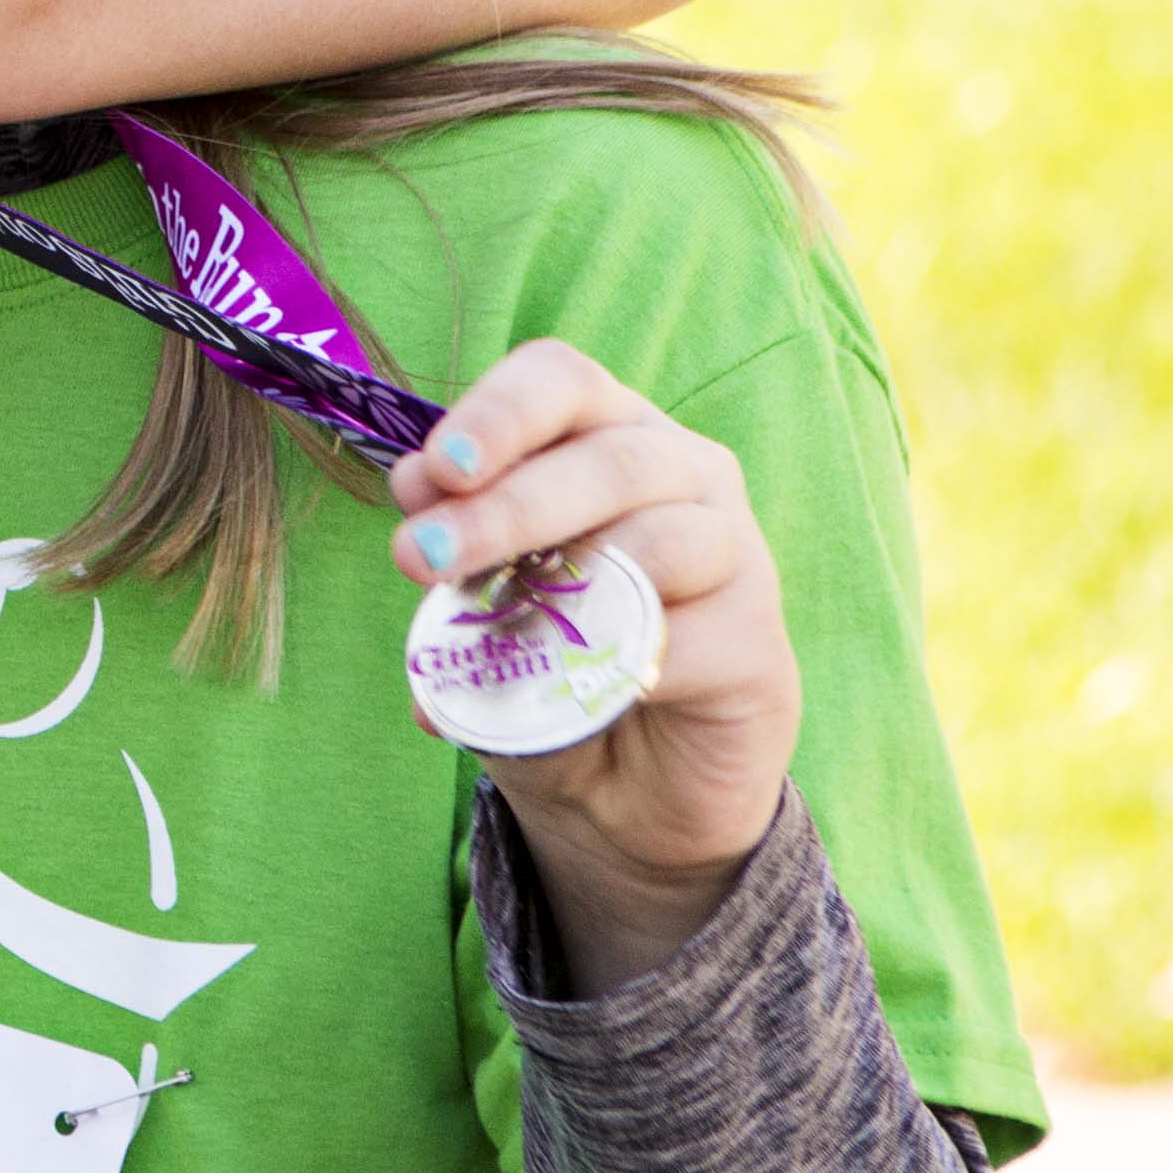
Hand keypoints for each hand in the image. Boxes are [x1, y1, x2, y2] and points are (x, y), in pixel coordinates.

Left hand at [387, 340, 799, 986]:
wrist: (631, 792)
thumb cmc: (552, 664)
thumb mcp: (482, 602)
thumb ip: (454, 548)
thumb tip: (414, 503)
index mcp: (605, 434)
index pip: (562, 380)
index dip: (498, 413)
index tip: (436, 470)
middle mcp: (682, 473)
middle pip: (607, 459)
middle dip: (505, 507)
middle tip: (422, 555)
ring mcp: (735, 554)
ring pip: (660, 539)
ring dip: (566, 581)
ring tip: (491, 624)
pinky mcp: (758, 645)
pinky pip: (690, 642)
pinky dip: (621, 668)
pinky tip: (579, 692)